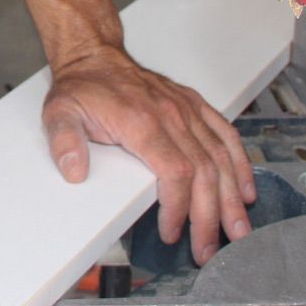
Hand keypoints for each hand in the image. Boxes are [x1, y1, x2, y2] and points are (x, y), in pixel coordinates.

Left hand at [42, 46, 256, 264]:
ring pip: (220, 158)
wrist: (95, 55)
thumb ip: (65, 142)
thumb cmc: (83, 88)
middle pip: (204, 173)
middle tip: (208, 249)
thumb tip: (74, 170)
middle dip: (210, 216)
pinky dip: (239, 163)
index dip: (178, 208)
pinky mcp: (194, 105)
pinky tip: (245, 188)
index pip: (175, 172)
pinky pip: (226, 134)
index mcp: (143, 122)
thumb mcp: (60, 113)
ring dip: (232, 197)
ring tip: (238, 230)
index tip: (171, 232)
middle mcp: (172, 116)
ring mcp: (187, 110)